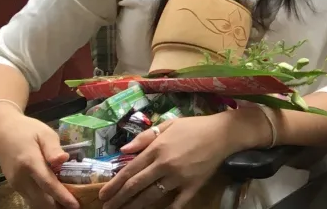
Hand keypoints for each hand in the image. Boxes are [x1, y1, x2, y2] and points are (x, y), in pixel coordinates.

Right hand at [0, 104, 78, 208]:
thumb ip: (53, 148)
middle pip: (41, 199)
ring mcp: (15, 183)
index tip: (75, 205)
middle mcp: (20, 177)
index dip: (62, 196)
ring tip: (67, 204)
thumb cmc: (26, 129)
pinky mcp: (14, 185)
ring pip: (34, 202)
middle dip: (58, 205)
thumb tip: (64, 159)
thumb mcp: (44, 133)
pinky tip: (54, 198)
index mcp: (29, 162)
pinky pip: (30, 198)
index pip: (48, 184)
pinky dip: (42, 201)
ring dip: (50, 205)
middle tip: (75, 206)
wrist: (1, 131)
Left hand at [101, 113, 243, 208]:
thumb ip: (145, 137)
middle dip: (119, 198)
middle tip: (107, 208)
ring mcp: (179, 177)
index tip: (103, 194)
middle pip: (136, 185)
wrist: (224, 133)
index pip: (130, 170)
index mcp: (157, 149)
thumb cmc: (195, 126)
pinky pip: (177, 203)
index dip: (114, 184)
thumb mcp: (168, 125)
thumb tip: (123, 150)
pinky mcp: (193, 185)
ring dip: (135, 206)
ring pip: (152, 196)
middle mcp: (164, 164)